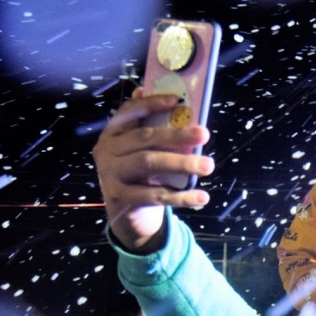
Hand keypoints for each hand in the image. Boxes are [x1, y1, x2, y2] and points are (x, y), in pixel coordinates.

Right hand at [92, 90, 214, 251]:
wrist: (126, 214)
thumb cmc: (141, 176)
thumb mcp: (144, 153)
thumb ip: (156, 132)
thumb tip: (177, 104)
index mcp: (113, 133)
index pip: (129, 111)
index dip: (151, 103)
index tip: (177, 100)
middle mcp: (107, 150)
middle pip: (144, 138)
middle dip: (176, 135)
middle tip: (204, 134)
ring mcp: (111, 174)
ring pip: (149, 163)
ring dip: (181, 163)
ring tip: (208, 165)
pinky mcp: (120, 198)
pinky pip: (155, 195)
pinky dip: (181, 197)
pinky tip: (202, 197)